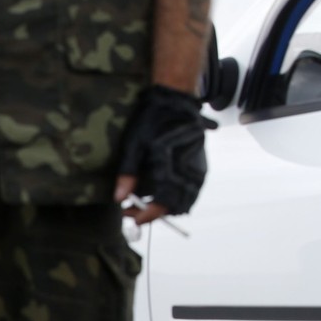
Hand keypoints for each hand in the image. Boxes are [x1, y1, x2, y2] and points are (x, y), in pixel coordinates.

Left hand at [114, 85, 215, 215]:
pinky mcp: (200, 164)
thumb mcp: (134, 145)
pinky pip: (192, 189)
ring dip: (166, 206)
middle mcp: (189, 171)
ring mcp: (198, 168)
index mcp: (172, 167)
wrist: (175, 101)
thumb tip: (119, 198)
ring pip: (186, 200)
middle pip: (176, 206)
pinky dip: (176, 196)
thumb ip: (128, 173)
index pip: (163, 203)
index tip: (133, 218)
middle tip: (132, 209)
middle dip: (154, 212)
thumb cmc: (152, 120)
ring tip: (143, 202)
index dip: (148, 215)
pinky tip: (159, 192)